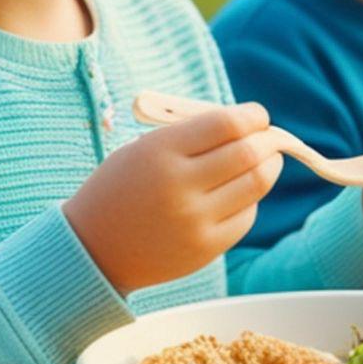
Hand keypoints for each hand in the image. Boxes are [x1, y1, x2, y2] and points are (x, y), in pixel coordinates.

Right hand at [63, 103, 283, 292]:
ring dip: (268, 166)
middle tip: (268, 136)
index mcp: (160, 151)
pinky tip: (239, 191)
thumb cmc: (121, 186)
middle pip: (248, 153)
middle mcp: (180, 185)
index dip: (251, 116)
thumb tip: (246, 126)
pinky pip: (246, 215)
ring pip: (255, 184)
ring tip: (264, 159)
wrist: (94, 247)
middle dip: (267, 140)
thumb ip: (191, 135)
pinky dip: (250, 198)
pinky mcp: (205, 248)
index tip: (257, 115)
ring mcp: (194, 220)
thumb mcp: (143, 148)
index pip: (225, 124)